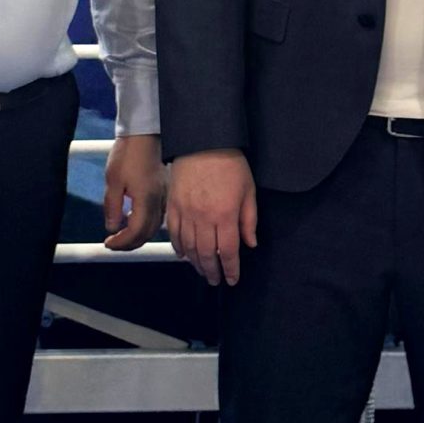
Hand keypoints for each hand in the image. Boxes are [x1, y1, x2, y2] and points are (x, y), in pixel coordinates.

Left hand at [102, 134, 165, 249]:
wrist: (144, 133)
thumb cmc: (128, 153)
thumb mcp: (113, 181)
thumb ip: (112, 206)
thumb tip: (112, 226)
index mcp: (145, 200)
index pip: (136, 232)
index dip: (121, 242)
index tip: (108, 243)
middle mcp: (158, 201)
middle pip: (147, 233)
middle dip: (129, 243)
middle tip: (114, 243)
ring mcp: (163, 196)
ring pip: (154, 226)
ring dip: (138, 235)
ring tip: (122, 234)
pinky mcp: (164, 190)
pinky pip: (158, 216)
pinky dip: (146, 224)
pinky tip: (134, 219)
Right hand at [165, 148, 257, 286]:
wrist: (202, 142)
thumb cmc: (229, 163)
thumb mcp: (249, 190)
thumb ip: (249, 219)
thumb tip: (250, 243)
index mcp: (226, 215)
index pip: (229, 252)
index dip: (231, 269)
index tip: (232, 279)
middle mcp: (204, 218)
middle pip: (207, 254)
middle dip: (213, 272)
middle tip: (216, 280)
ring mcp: (186, 213)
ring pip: (189, 248)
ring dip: (196, 263)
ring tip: (202, 270)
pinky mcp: (173, 206)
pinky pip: (174, 234)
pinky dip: (179, 247)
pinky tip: (184, 254)